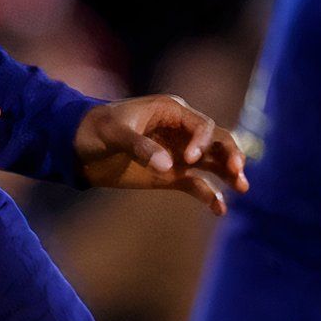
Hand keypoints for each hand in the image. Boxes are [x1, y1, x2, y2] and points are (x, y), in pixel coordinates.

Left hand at [76, 96, 251, 215]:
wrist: (78, 148)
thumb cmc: (95, 130)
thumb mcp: (115, 134)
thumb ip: (141, 147)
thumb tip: (169, 166)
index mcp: (171, 111)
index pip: (201, 124)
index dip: (201, 141)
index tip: (190, 158)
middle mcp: (180, 131)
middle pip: (217, 140)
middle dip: (230, 153)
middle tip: (237, 170)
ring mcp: (177, 154)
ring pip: (213, 162)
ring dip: (228, 173)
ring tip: (242, 187)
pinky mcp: (171, 175)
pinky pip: (197, 184)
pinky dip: (209, 195)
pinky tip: (220, 209)